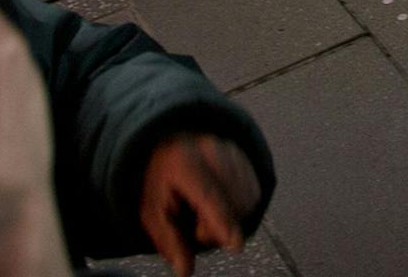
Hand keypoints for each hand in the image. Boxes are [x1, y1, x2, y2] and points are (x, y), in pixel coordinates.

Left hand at [137, 134, 260, 275]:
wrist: (171, 143)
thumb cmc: (162, 179)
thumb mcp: (153, 211)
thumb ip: (169, 241)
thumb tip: (184, 270)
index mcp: (181, 162)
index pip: (208, 195)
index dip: (222, 221)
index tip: (234, 244)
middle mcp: (208, 151)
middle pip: (231, 201)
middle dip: (219, 225)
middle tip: (199, 225)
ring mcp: (230, 149)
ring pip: (246, 198)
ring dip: (233, 216)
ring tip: (209, 211)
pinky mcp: (244, 155)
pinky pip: (254, 191)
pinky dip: (242, 205)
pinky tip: (224, 201)